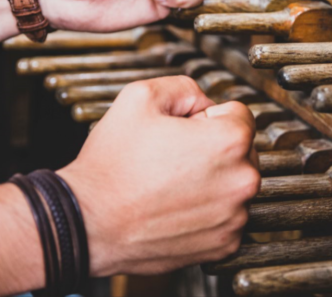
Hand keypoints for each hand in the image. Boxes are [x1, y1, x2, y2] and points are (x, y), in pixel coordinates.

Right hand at [57, 76, 259, 275]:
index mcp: (228, 141)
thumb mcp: (140, 97)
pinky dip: (208, 210)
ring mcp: (234, 217)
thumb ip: (184, 87)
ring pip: (233, 184)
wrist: (90, 223)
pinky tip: (175, 206)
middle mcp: (241, 181)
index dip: (208, 116)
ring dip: (213, 179)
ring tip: (170, 183)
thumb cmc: (112, 166)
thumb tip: (204, 102)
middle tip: (173, 156)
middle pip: (241, 150)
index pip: (240, 114)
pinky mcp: (224, 245)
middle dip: (214, 147)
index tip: (185, 129)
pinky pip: (226, 216)